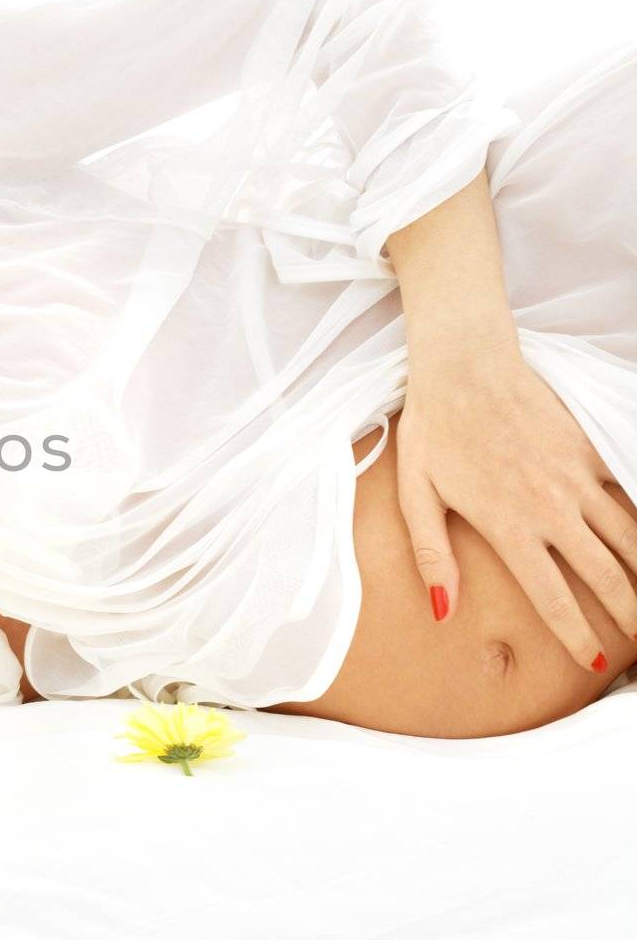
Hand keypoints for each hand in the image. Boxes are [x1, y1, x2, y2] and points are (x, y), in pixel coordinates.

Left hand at [396, 328, 636, 671]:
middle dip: (630, 615)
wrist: (464, 366)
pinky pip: (630, 494)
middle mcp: (552, 509)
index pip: (553, 598)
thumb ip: (432, 555)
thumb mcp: (415, 495)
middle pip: (607, 575)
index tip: (596, 664)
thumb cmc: (432, 432)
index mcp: (508, 527)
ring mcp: (578, 478)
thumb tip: (442, 610)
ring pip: (631, 538)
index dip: (578, 637)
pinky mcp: (592, 451)